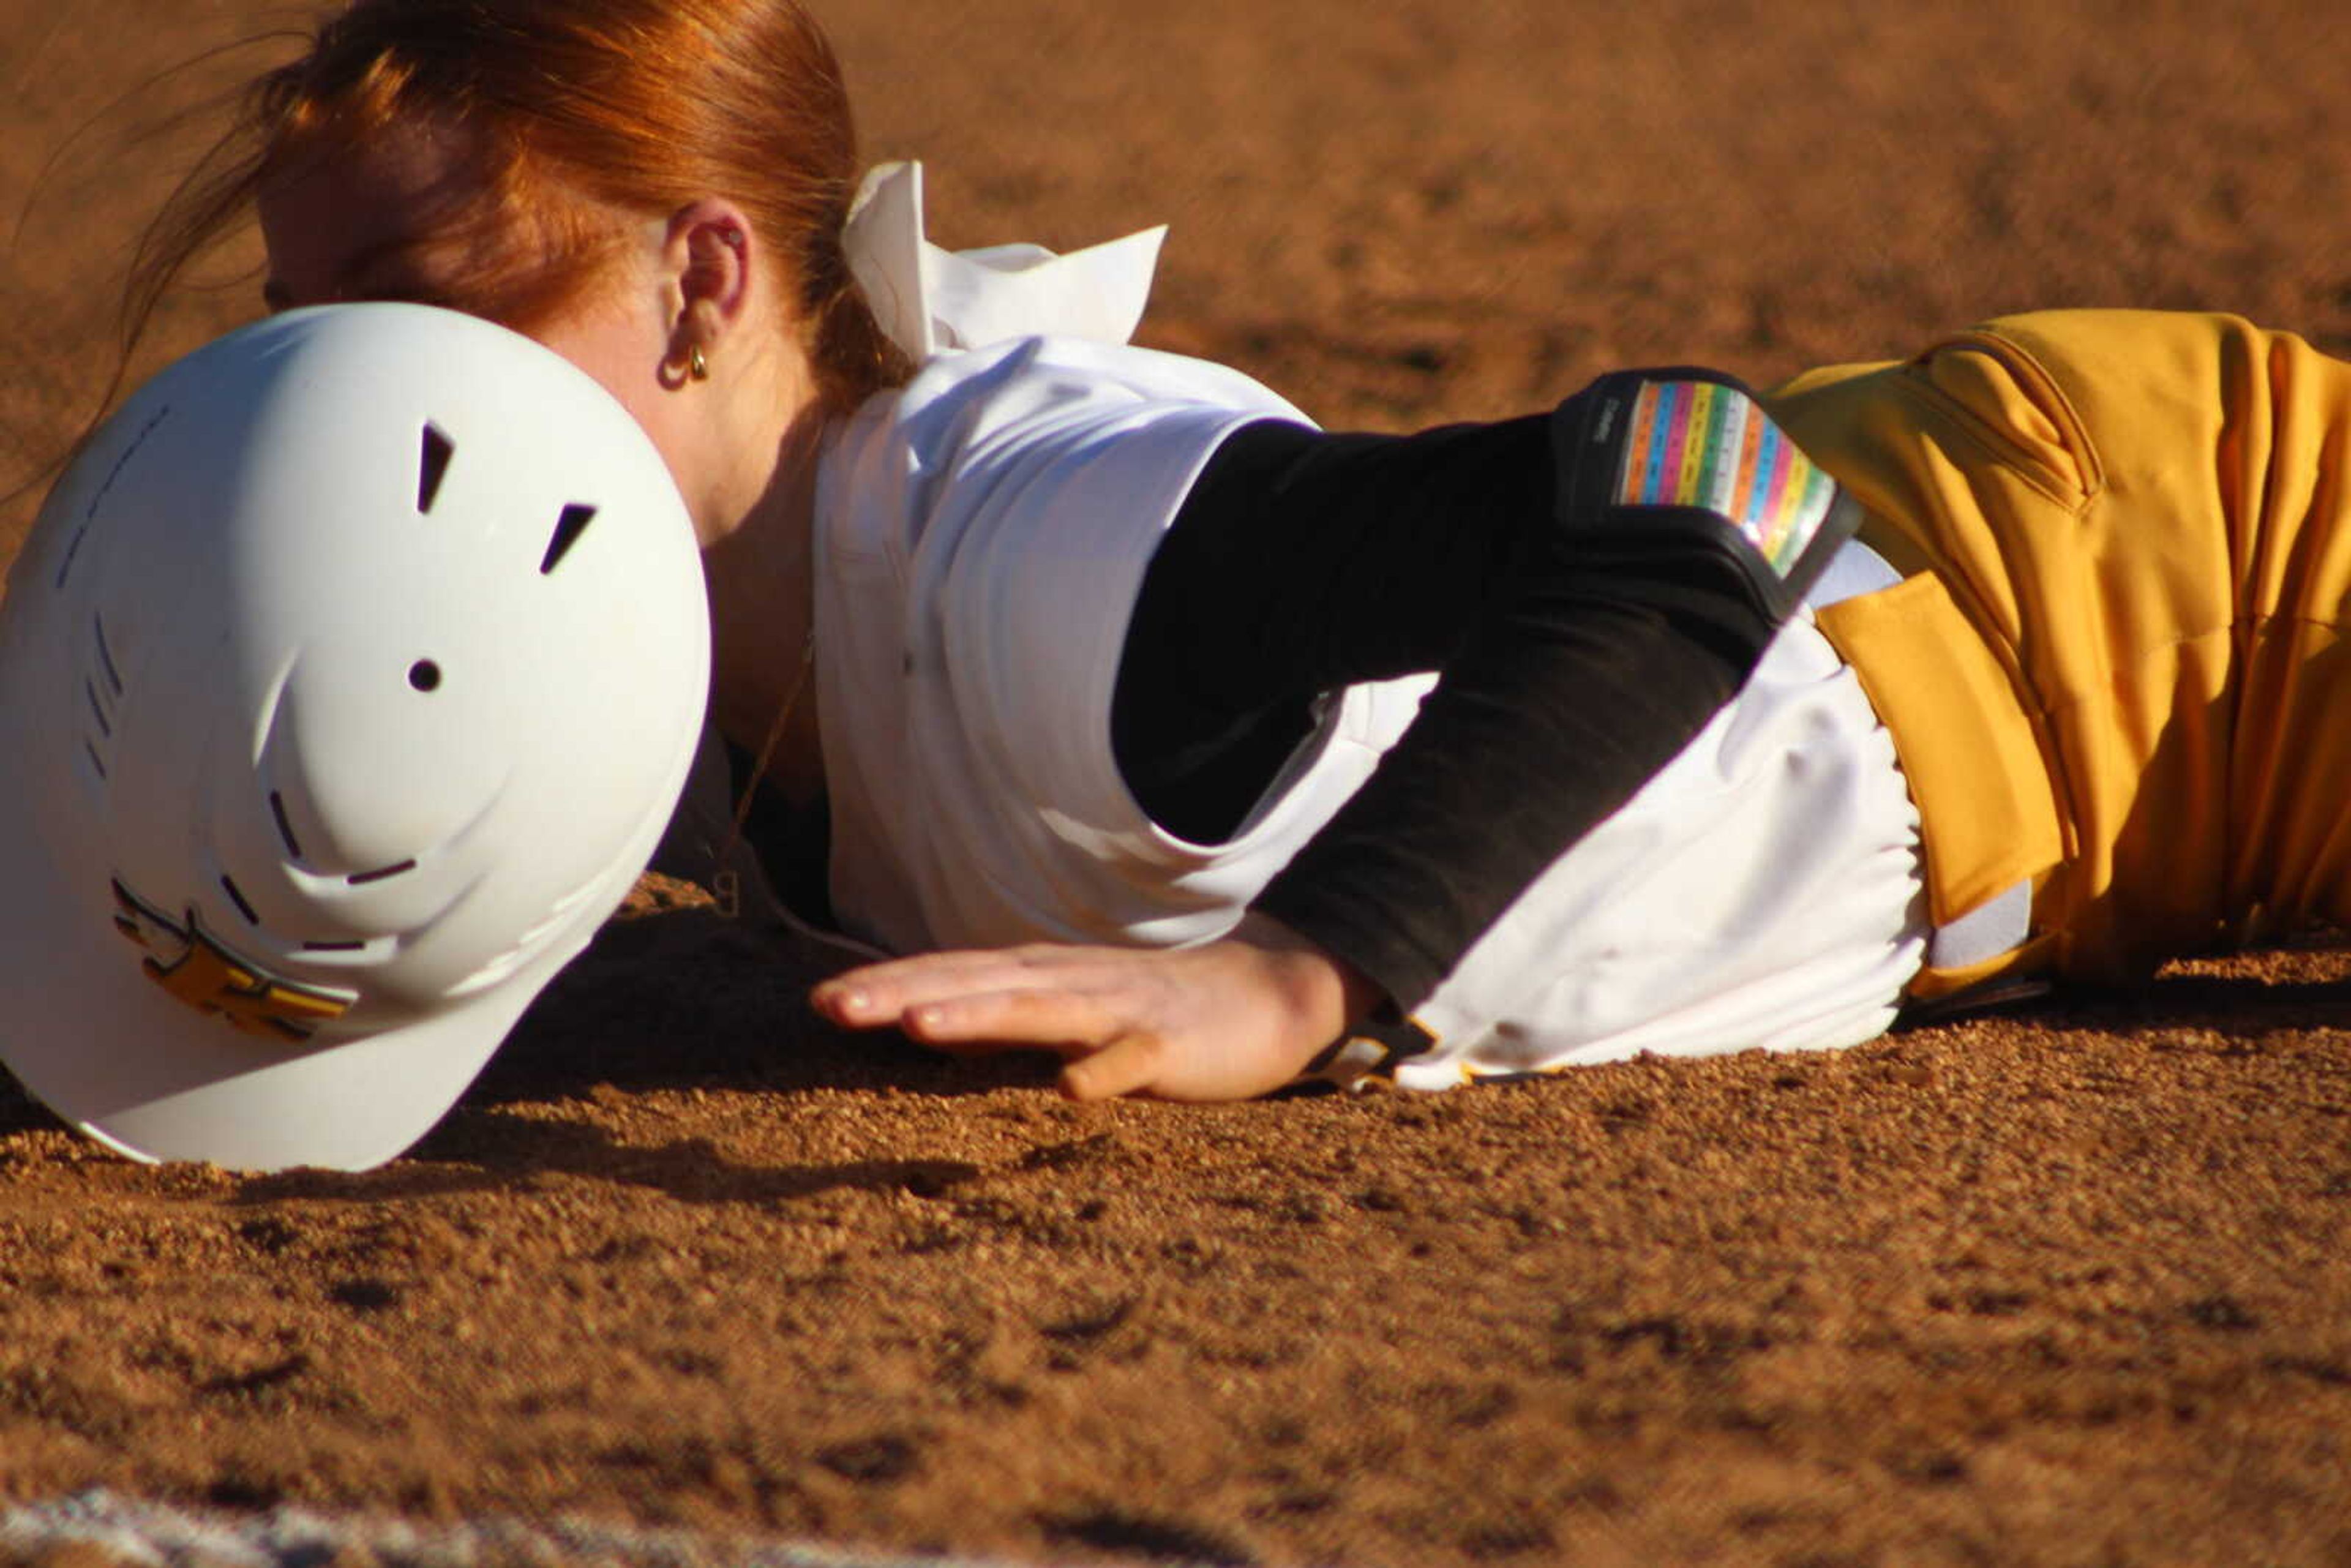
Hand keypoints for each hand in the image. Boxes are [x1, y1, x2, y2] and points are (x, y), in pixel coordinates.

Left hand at [808, 914, 1380, 1100]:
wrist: (1271, 996)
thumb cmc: (1155, 1011)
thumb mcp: (1065, 1009)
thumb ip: (997, 1019)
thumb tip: (920, 1025)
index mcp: (1041, 974)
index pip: (951, 973)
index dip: (887, 982)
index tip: (818, 999)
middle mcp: (1071, 981)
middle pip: (977, 982)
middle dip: (904, 992)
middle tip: (832, 1006)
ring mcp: (1121, 1010)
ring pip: (1042, 1011)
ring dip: (979, 1016)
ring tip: (917, 1026)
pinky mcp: (1171, 1047)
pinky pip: (1133, 1061)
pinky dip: (1102, 1073)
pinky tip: (1069, 1092)